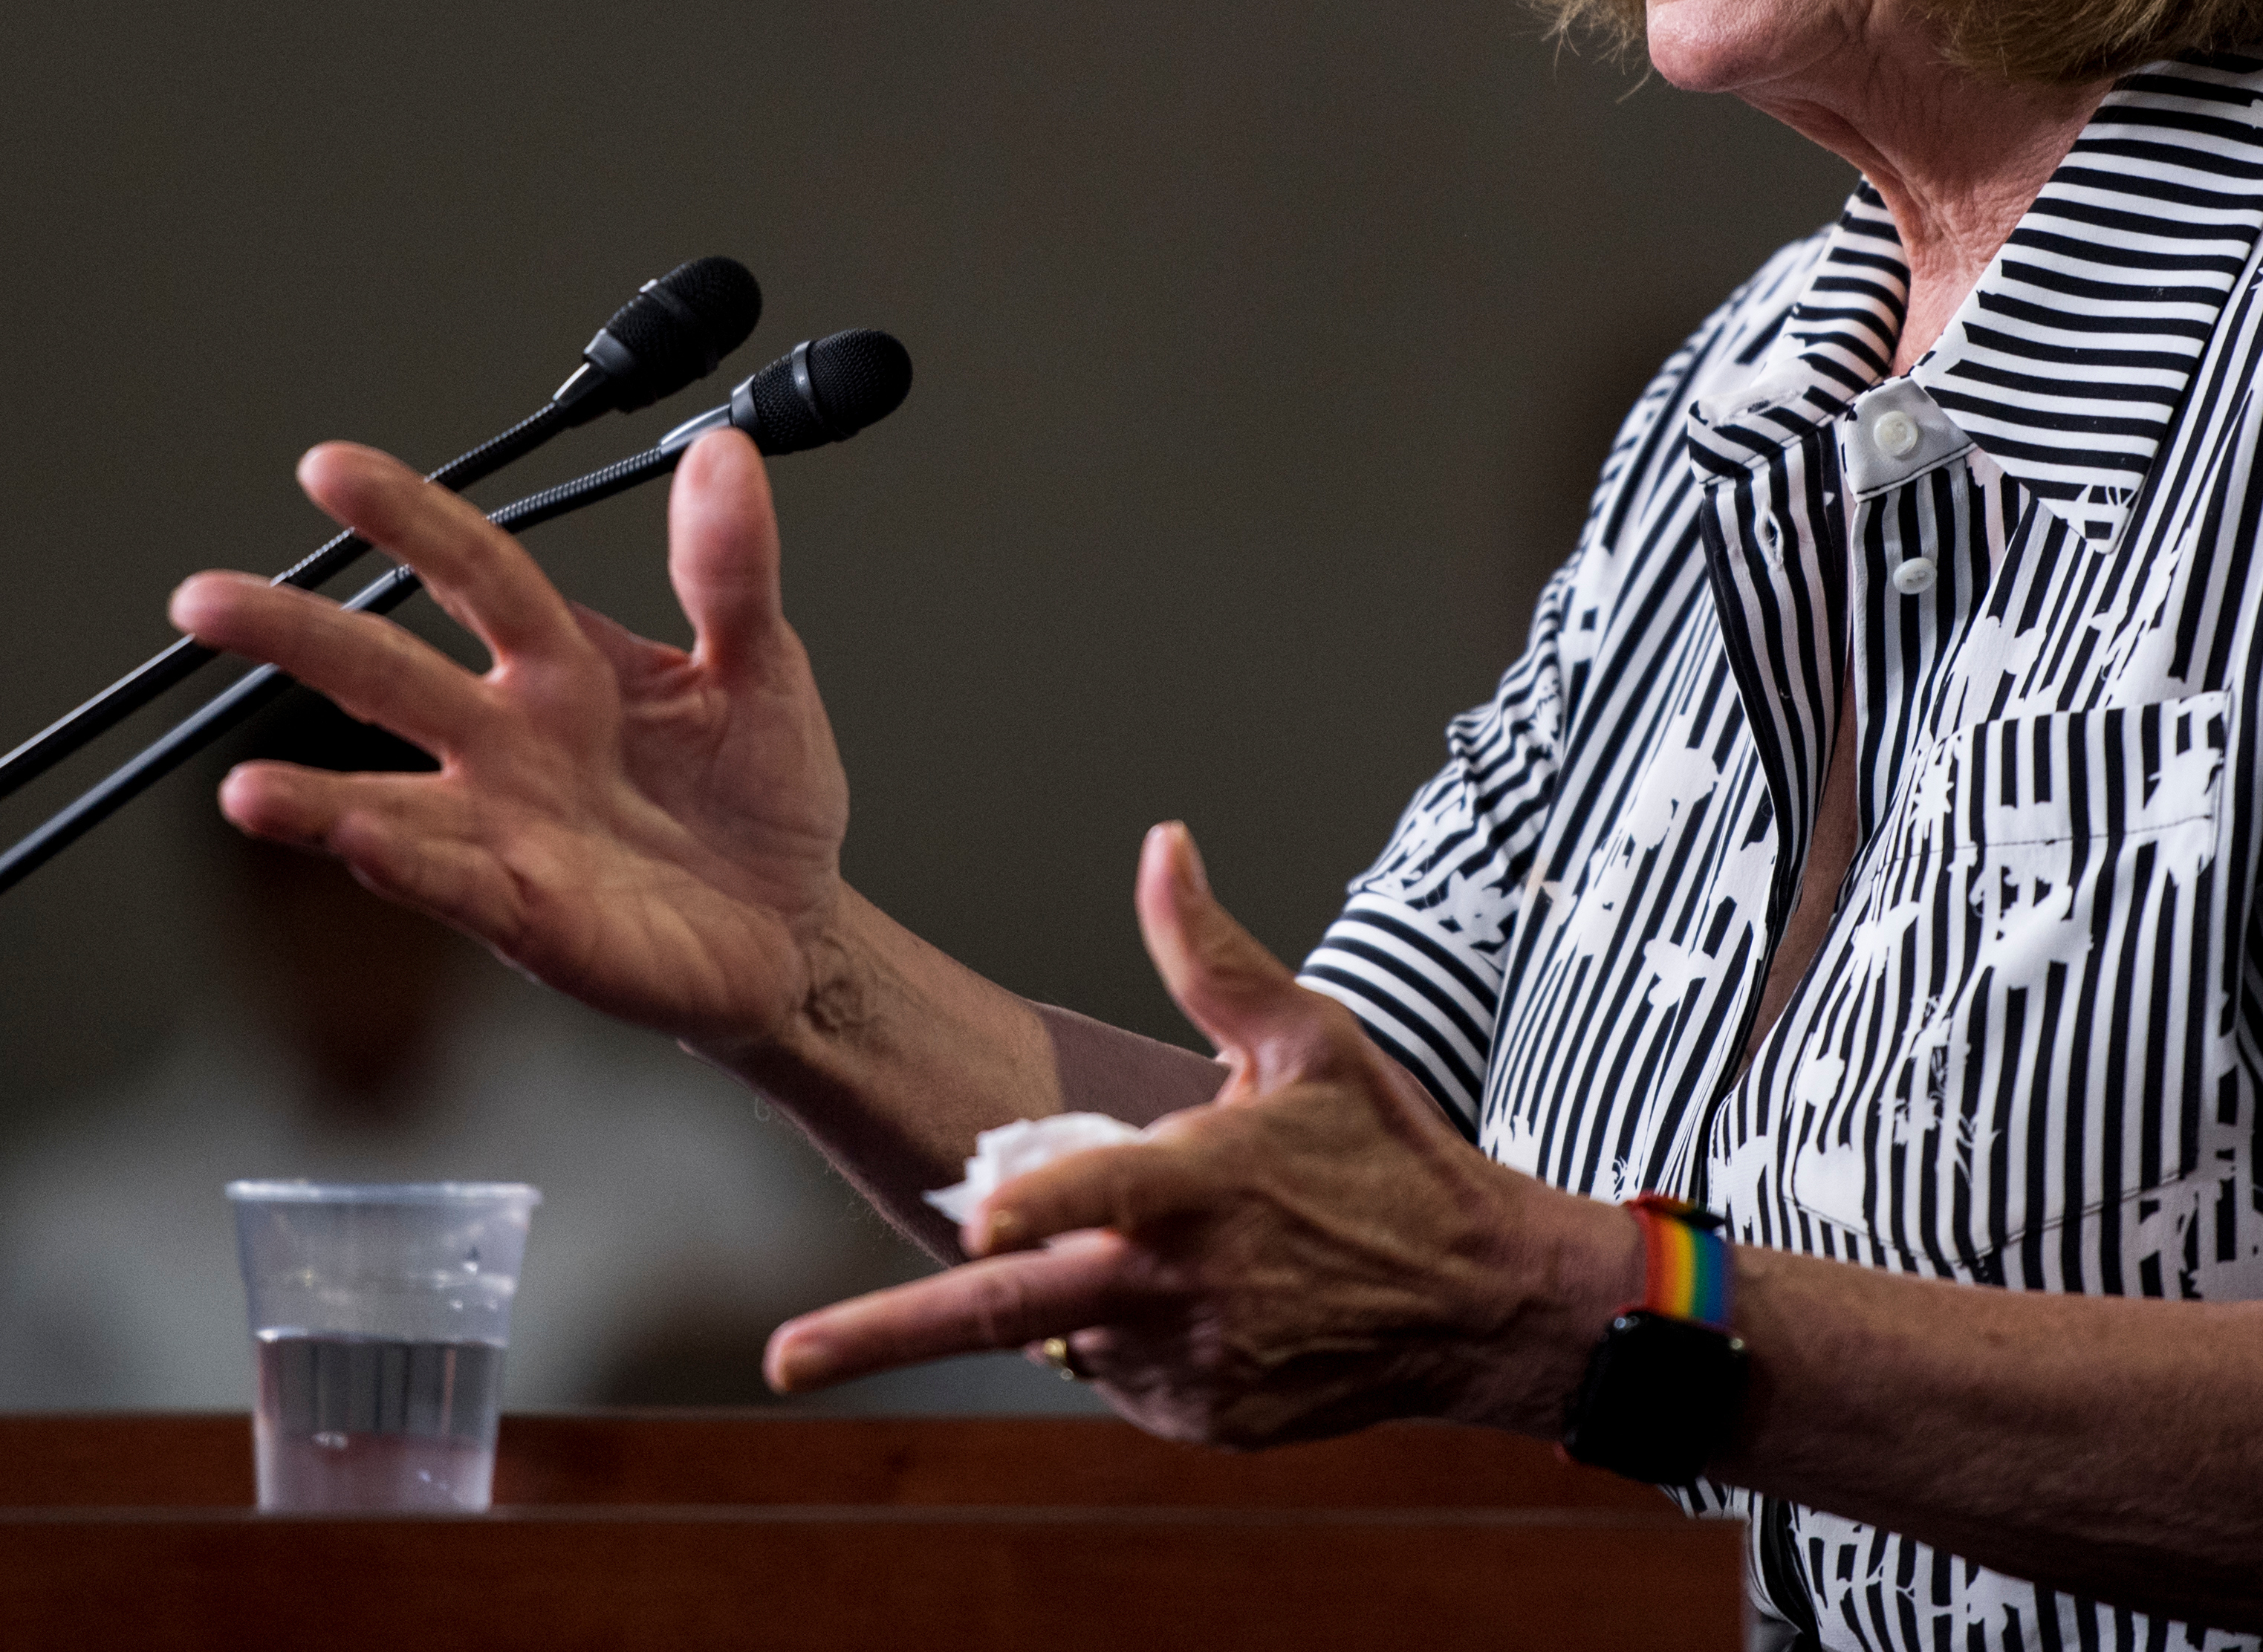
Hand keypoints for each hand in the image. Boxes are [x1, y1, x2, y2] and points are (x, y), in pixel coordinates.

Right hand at [168, 426, 851, 1058]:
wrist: (799, 926)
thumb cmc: (764, 794)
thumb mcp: (764, 664)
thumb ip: (731, 568)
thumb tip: (725, 453)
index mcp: (562, 665)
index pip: (472, 571)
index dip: (407, 517)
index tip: (328, 468)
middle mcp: (511, 742)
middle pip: (387, 673)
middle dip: (294, 634)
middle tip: (201, 599)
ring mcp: (509, 831)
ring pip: (386, 804)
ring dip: (313, 801)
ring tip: (242, 791)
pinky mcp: (534, 918)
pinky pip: (457, 886)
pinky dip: (406, 866)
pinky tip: (357, 844)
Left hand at [761, 823, 1632, 1447]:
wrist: (1476, 1303)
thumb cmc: (1390, 1155)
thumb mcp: (1311, 1040)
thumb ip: (1211, 954)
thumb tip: (1161, 843)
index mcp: (1204, 1186)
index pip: (1101, 1194)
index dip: (1035, 1206)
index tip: (969, 1217)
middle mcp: (1181, 1289)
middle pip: (1011, 1312)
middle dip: (886, 1337)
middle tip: (786, 1357)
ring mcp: (1186, 1368)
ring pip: (1069, 1326)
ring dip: (1078, 1288)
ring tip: (1182, 1246)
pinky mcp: (1198, 1419)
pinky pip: (1120, 1371)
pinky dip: (1132, 1332)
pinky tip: (1206, 1293)